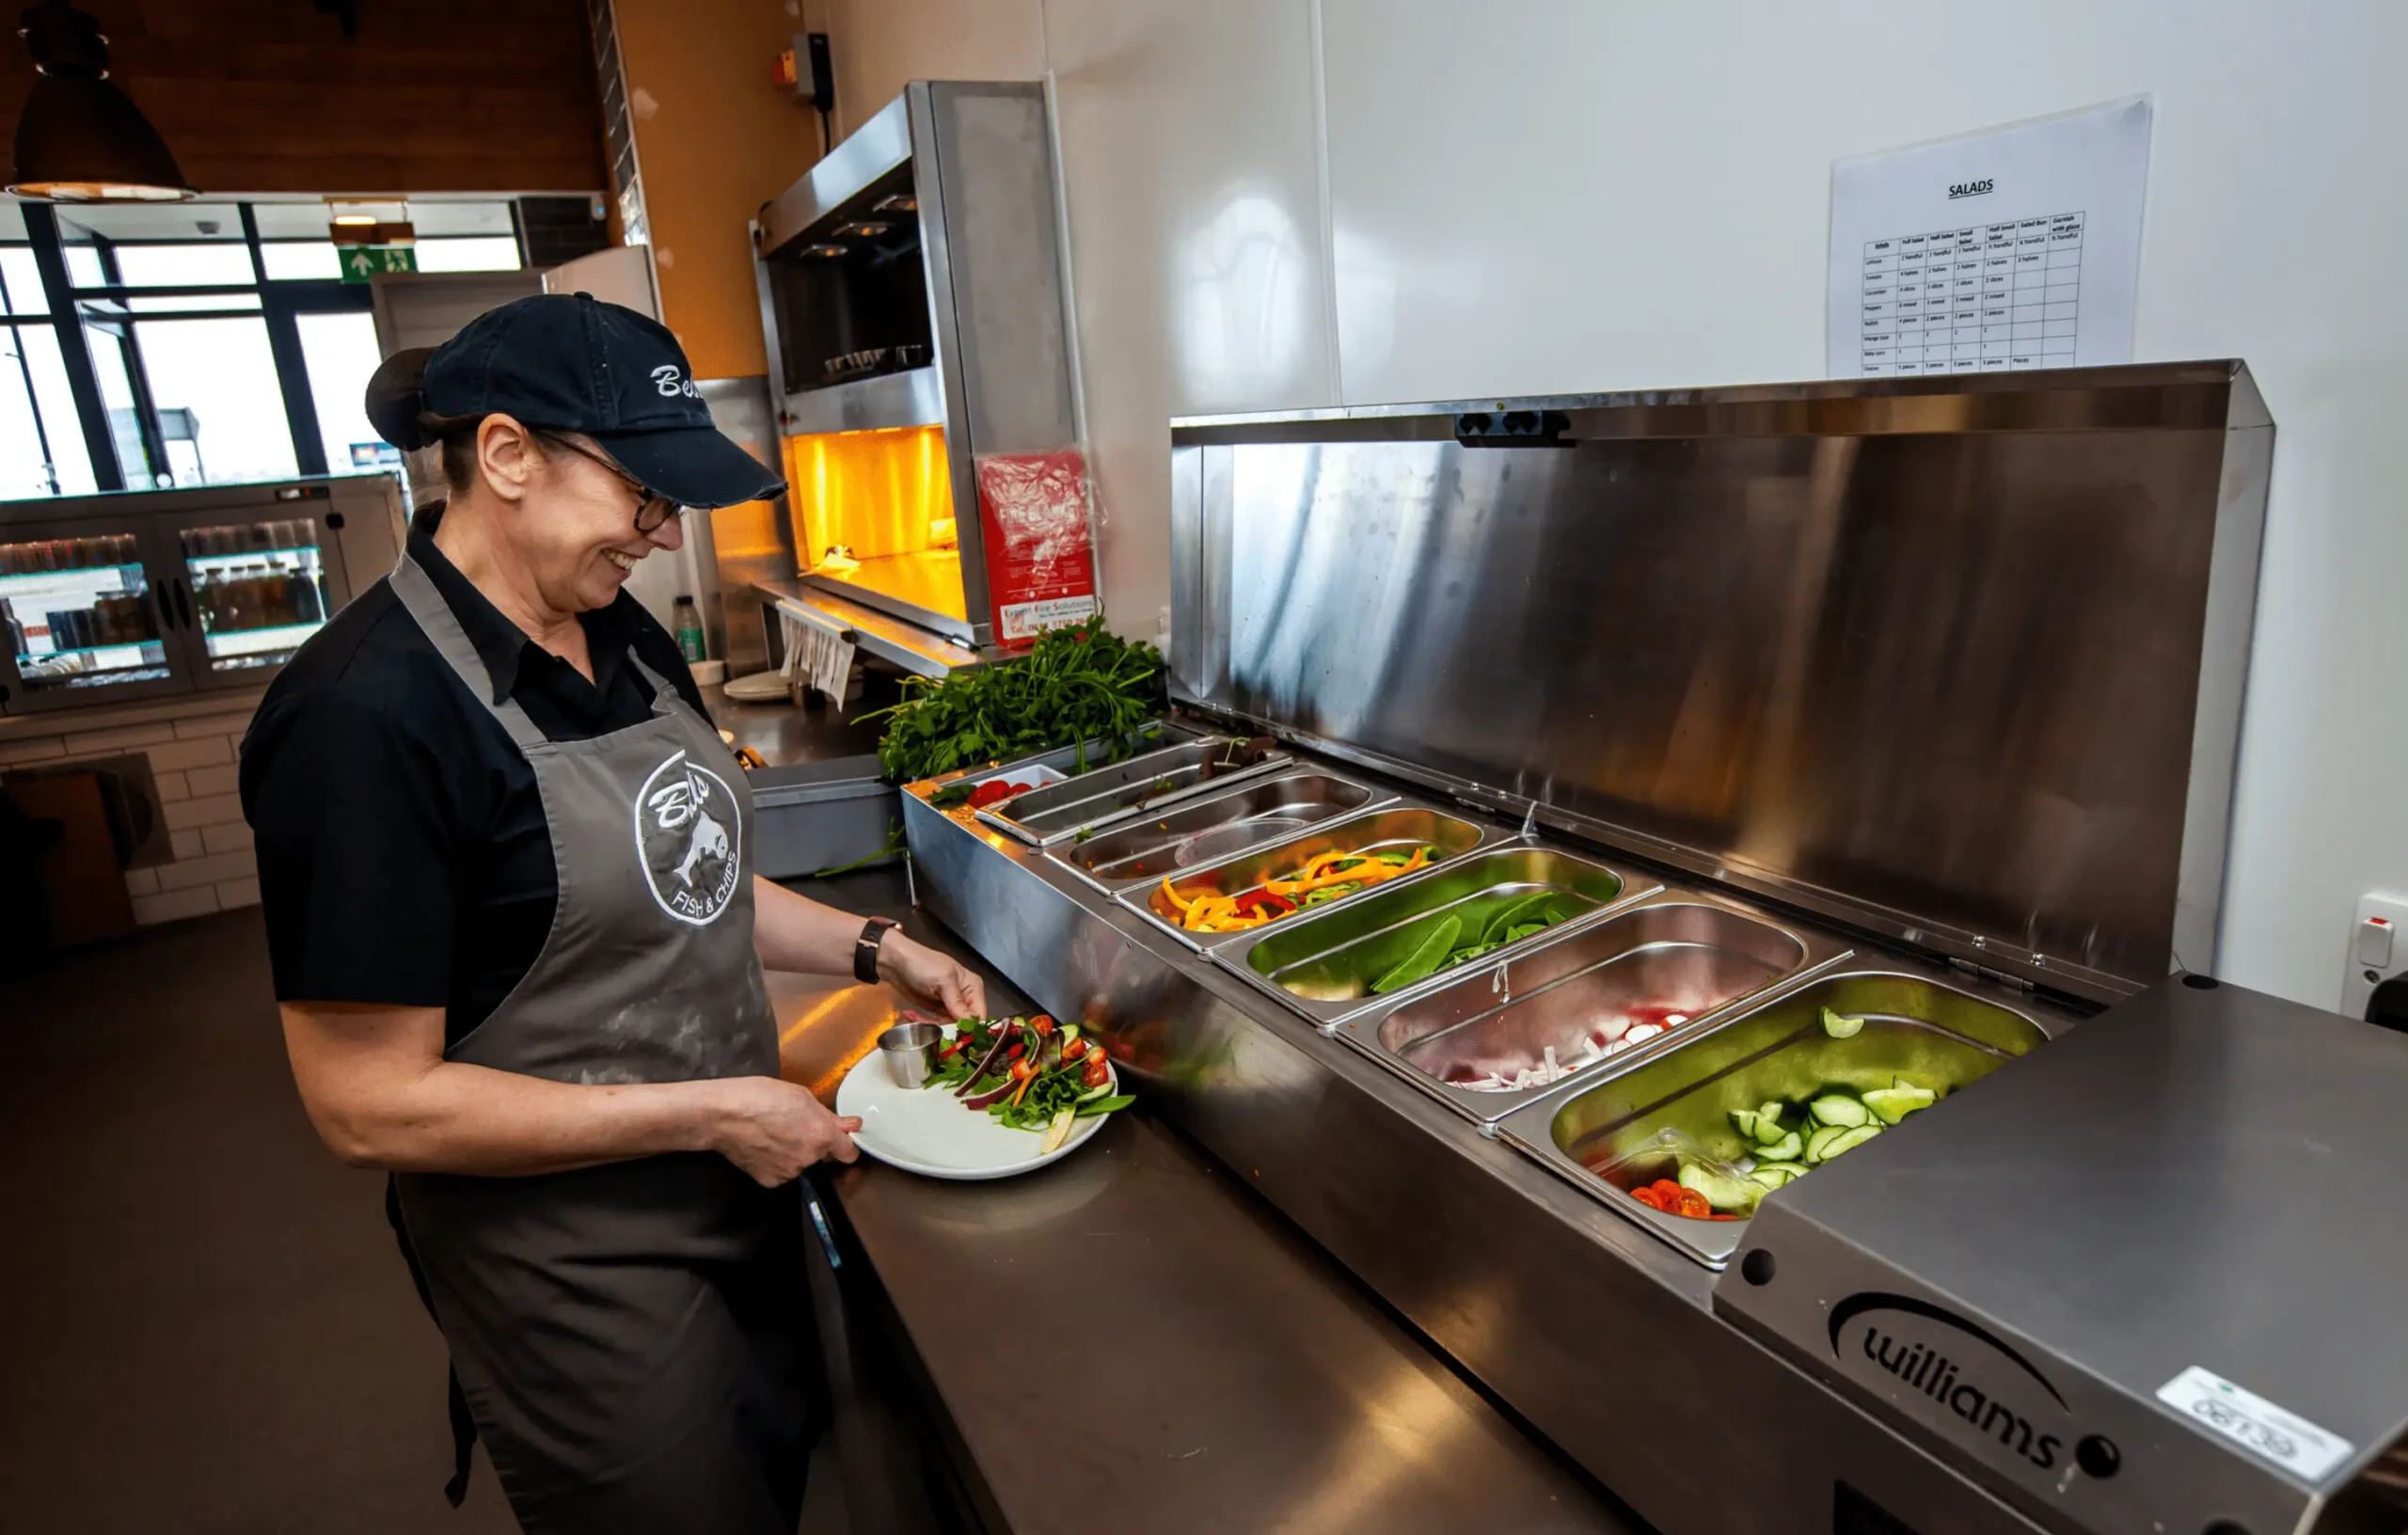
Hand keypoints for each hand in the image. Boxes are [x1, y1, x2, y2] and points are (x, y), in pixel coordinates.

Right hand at [706, 1076, 860, 1184]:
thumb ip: (828, 1116)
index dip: (845, 1144)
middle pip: (822, 1156)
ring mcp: (789, 1173)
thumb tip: (852, 1125)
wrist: (722, 1116)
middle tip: (794, 1126)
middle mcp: (809, 1159)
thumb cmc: (759, 1097)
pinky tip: (764, 1146)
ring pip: (801, 1164)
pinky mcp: (770, 1181)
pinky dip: (777, 1162)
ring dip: (795, 1153)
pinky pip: (783, 1172)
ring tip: (774, 1134)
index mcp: (821, 1135)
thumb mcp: (800, 1096)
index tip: (839, 1138)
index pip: (849, 1153)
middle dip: (815, 1144)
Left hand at [878, 933, 986, 1019]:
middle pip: (965, 1024)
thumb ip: (957, 1003)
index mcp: (973, 987)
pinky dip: (923, 1022)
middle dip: (947, 1028)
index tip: (955, 1035)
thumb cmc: (923, 965)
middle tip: (929, 1026)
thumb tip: (971, 1025)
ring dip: (932, 1025)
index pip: (979, 1015)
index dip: (970, 1028)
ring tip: (914, 1017)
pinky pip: (936, 1024)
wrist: (895, 962)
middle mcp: (965, 998)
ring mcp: (950, 1005)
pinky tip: (911, 1014)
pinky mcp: (937, 1010)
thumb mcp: (943, 981)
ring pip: (949, 1027)